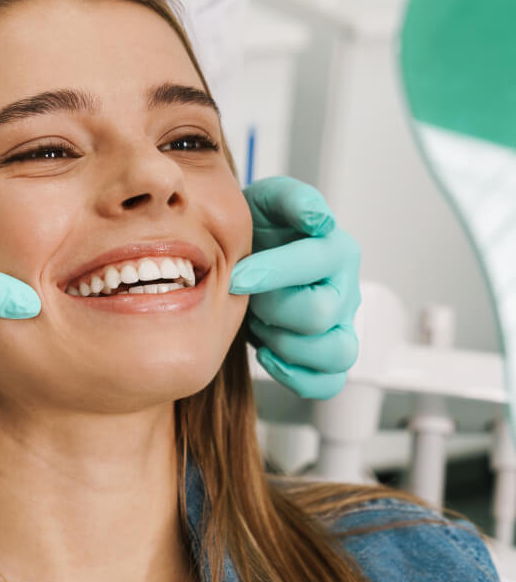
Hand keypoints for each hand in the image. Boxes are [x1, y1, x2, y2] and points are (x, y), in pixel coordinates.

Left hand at [230, 176, 360, 398]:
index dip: (271, 272)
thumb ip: (291, 199)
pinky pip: (329, 382)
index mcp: (335, 250)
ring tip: (261, 325)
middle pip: (320, 314)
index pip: (315, 264)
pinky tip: (267, 353)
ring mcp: (340, 325)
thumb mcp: (266, 201)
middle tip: (248, 297)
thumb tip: (317, 218)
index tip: (235, 276)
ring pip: (335, 353)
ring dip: (287, 345)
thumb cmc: (258, 230)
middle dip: (273, 308)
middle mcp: (345, 289)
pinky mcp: (327, 353)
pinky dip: (297, 376)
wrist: (246, 256)